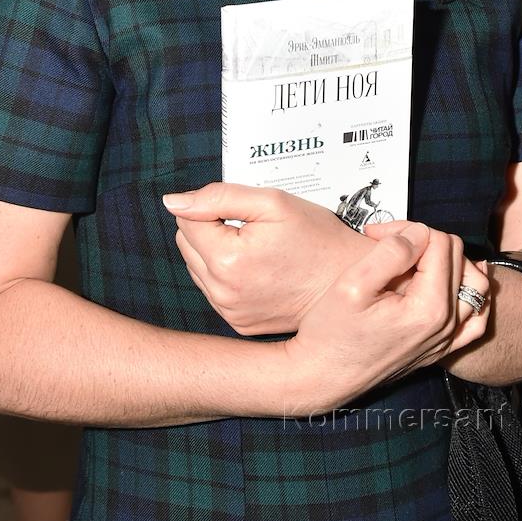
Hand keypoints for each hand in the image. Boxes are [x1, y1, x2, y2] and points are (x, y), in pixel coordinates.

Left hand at [164, 183, 372, 334]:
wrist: (348, 281)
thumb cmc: (316, 238)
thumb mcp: (273, 203)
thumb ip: (218, 197)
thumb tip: (173, 202)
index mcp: (227, 261)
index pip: (186, 219)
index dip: (214, 208)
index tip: (246, 212)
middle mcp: (223, 293)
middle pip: (188, 243)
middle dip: (211, 229)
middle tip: (254, 229)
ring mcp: (230, 313)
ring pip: (197, 266)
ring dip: (217, 252)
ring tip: (257, 249)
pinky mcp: (239, 324)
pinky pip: (214, 289)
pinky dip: (227, 274)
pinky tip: (257, 268)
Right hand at [283, 222, 490, 414]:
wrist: (323, 376)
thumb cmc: (331, 333)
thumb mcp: (353, 284)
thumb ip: (390, 253)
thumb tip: (418, 234)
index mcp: (429, 308)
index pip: (438, 242)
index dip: (406, 229)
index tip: (375, 235)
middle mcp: (446, 326)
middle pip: (457, 256)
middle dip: (423, 240)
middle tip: (387, 243)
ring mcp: (447, 340)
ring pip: (474, 282)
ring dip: (448, 261)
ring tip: (415, 258)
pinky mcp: (441, 348)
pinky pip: (475, 316)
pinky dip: (468, 293)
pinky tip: (448, 283)